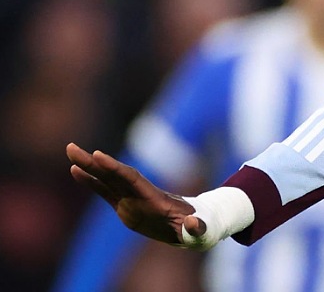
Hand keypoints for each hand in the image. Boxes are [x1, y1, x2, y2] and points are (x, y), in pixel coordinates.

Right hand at [67, 143, 207, 245]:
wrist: (192, 226)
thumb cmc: (198, 227)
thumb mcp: (200, 229)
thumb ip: (197, 228)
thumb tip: (193, 224)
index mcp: (154, 198)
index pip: (130, 179)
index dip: (114, 168)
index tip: (98, 155)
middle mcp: (139, 193)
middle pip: (113, 174)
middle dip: (93, 162)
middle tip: (71, 147)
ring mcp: (131, 198)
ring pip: (105, 179)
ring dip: (87, 166)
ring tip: (71, 150)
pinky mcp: (124, 205)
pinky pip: (104, 191)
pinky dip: (90, 181)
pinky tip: (75, 170)